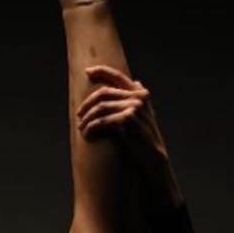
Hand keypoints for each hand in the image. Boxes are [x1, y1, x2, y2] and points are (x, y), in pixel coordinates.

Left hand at [76, 65, 182, 211]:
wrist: (154, 161)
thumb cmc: (146, 141)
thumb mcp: (145, 115)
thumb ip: (137, 99)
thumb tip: (136, 80)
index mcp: (141, 94)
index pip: (119, 76)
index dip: (102, 71)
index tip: (88, 72)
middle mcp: (138, 98)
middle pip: (103, 93)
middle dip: (87, 104)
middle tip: (79, 115)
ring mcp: (133, 108)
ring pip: (100, 108)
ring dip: (86, 118)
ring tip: (81, 127)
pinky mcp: (126, 120)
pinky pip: (100, 121)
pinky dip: (90, 127)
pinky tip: (86, 134)